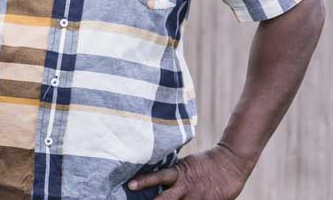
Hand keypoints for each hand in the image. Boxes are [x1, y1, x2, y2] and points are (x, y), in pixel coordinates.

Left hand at [127, 144, 253, 199]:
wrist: (230, 163)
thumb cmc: (204, 163)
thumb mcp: (185, 164)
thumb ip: (172, 174)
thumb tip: (153, 178)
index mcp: (179, 173)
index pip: (157, 177)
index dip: (144, 181)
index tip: (130, 185)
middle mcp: (186, 187)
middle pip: (165, 199)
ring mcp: (197, 198)